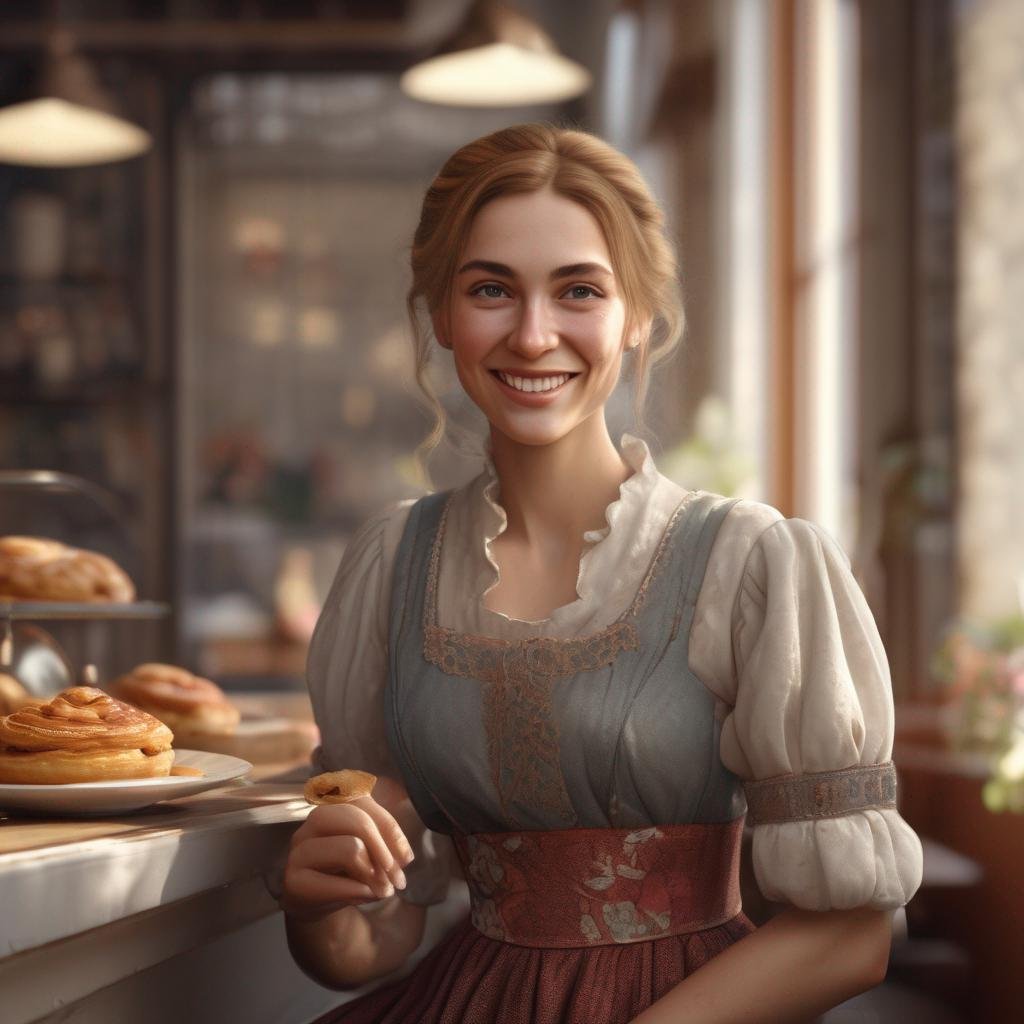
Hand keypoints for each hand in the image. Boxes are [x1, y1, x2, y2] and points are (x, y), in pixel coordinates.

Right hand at [281, 785, 415, 921]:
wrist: (315, 901)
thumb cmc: (346, 867)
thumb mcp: (369, 849)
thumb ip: (386, 844)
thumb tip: (403, 857)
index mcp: (334, 805)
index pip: (364, 800)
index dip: (390, 828)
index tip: (406, 858)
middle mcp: (313, 821)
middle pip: (357, 820)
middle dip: (384, 850)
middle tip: (398, 878)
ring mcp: (299, 849)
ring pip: (350, 848)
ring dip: (374, 873)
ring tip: (384, 890)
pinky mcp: (293, 879)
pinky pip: (336, 882)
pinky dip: (361, 891)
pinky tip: (368, 897)